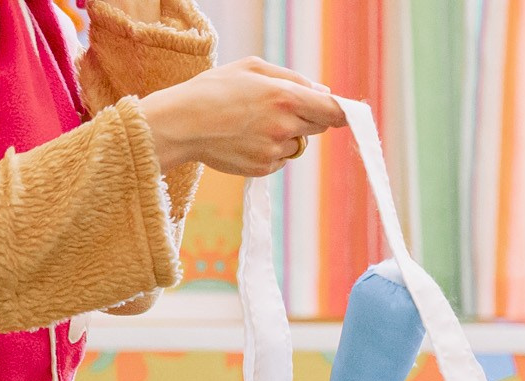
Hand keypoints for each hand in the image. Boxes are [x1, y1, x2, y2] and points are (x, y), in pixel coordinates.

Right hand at [138, 58, 344, 174]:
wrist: (181, 123)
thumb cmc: (214, 89)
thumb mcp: (251, 68)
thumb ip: (292, 78)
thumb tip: (324, 93)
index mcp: (286, 97)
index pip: (334, 111)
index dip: (342, 112)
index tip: (343, 113)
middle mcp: (285, 126)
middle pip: (319, 127)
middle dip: (308, 118)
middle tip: (280, 109)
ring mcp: (276, 150)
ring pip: (299, 145)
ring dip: (286, 135)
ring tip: (252, 123)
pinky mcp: (264, 168)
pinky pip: (280, 159)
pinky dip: (270, 150)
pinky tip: (244, 138)